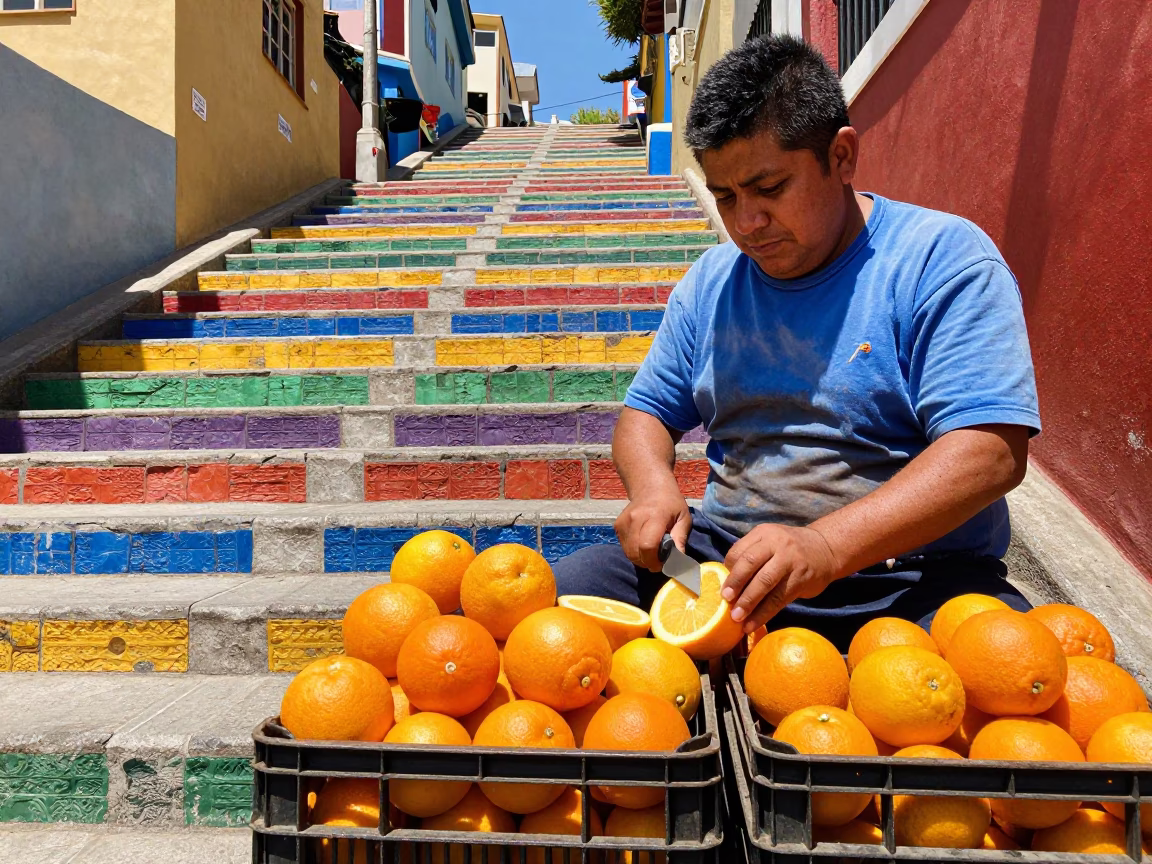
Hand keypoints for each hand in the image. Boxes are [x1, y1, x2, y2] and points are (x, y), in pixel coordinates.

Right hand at [615, 490, 691, 571]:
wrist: (650, 486)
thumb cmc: (670, 503)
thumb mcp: (683, 518)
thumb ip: (680, 538)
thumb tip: (679, 560)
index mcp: (654, 516)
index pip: (647, 546)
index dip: (654, 561)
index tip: (663, 564)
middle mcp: (635, 519)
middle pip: (636, 552)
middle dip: (648, 563)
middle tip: (658, 561)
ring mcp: (624, 522)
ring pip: (628, 552)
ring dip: (640, 559)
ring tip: (651, 554)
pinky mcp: (617, 526)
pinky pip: (624, 547)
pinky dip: (633, 552)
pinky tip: (642, 546)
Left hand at [721, 524, 841, 632]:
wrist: (827, 549)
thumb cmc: (790, 549)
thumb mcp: (771, 542)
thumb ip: (752, 556)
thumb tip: (726, 583)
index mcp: (763, 533)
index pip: (739, 551)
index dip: (729, 571)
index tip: (721, 587)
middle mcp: (777, 543)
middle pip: (750, 563)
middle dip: (735, 583)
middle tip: (725, 600)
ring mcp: (790, 561)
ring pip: (765, 582)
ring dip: (748, 602)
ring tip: (737, 617)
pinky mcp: (801, 579)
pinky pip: (778, 598)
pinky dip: (763, 613)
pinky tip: (752, 624)